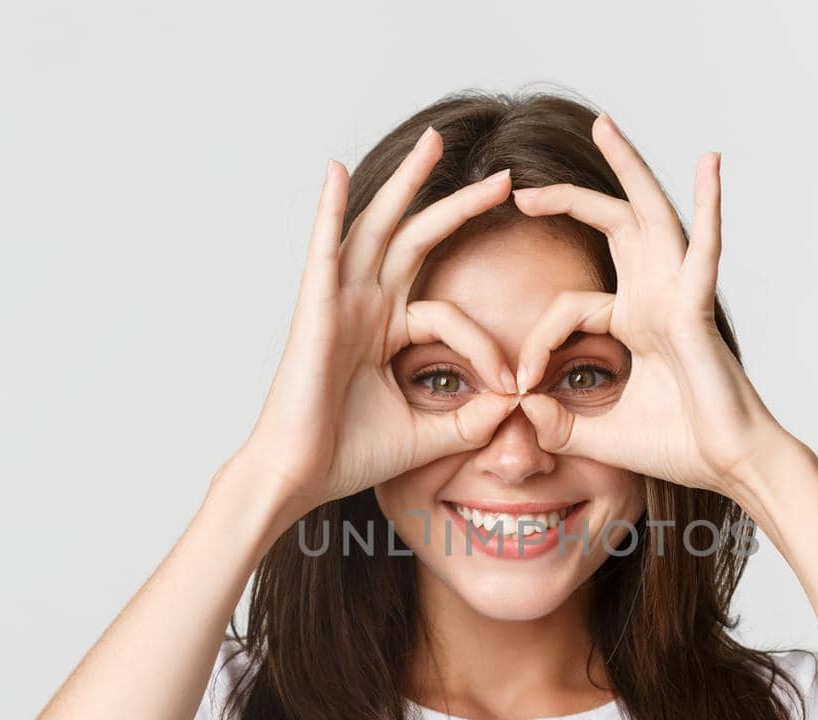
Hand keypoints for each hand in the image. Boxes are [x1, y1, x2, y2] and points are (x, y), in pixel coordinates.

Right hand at [233, 127, 521, 524]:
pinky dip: (327, 210)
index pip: (448, 314)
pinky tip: (334, 171)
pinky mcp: (314, 311)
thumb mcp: (427, 435)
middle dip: (457, 204)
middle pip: (415, 239)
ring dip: (404, 183)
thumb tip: (517, 404)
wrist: (300, 478)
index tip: (515, 384)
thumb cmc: (349, 456)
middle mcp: (362, 307)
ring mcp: (337, 303)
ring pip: (377, 228)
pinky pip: (323, 252)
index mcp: (385, 331)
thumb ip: (471, 419)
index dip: (486, 346)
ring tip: (434, 143)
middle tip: (503, 176)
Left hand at [510, 114, 797, 496]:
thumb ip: (557, 422)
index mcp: (635, 321)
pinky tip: (709, 165)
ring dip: (629, 168)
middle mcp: (656, 297)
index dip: (533, 343)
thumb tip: (515, 410)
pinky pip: (704, 250)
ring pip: (652, 215)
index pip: (568, 307)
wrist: (730, 467)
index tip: (516, 385)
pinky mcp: (699, 308)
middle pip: (613, 226)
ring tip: (605, 126)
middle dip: (569, 199)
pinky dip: (708, 206)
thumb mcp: (598, 434)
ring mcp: (680, 296)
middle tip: (521, 187)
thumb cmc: (678, 448)